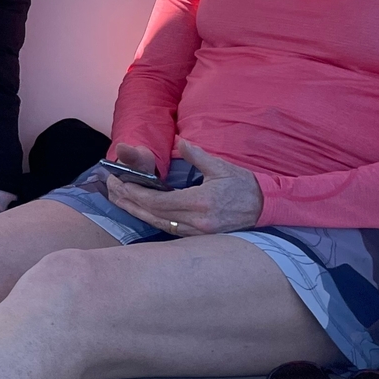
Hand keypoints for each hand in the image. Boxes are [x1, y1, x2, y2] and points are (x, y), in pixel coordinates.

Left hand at [103, 138, 263, 236]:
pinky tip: (140, 212)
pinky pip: (169, 229)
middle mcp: (197, 221)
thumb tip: (180, 141)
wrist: (267, 207)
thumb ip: (197, 155)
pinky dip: (152, 220)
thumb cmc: (244, 185)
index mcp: (200, 202)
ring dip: (137, 213)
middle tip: (111, 191)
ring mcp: (198, 232)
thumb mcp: (220, 167)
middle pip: (153, 214)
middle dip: (129, 202)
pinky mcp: (200, 236)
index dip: (136, 193)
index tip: (120, 184)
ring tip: (118, 201)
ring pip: (159, 224)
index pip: (158, 201)